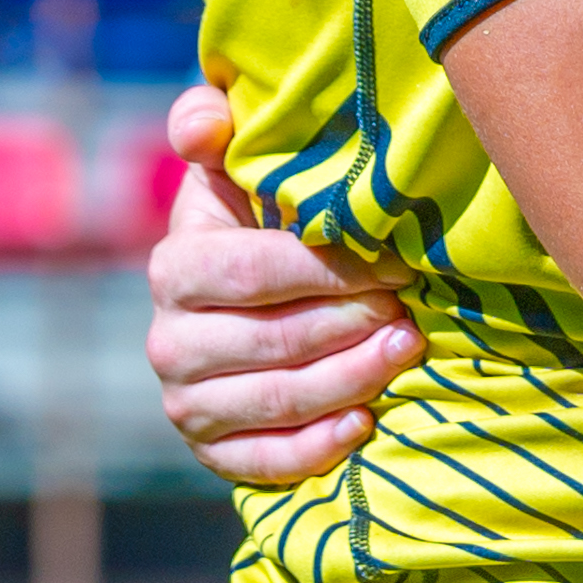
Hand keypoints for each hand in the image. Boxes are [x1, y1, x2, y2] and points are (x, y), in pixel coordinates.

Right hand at [147, 85, 418, 486]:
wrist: (245, 309)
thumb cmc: (259, 225)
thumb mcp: (235, 170)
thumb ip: (215, 129)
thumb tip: (208, 120)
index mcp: (176, 268)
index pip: (252, 271)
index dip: (328, 268)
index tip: (395, 261)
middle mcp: (168, 341)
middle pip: (272, 340)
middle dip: (351, 324)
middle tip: (414, 309)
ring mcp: (188, 403)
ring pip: (277, 400)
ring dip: (352, 378)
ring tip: (411, 349)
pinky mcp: (214, 452)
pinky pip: (266, 462)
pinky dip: (320, 446)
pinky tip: (368, 422)